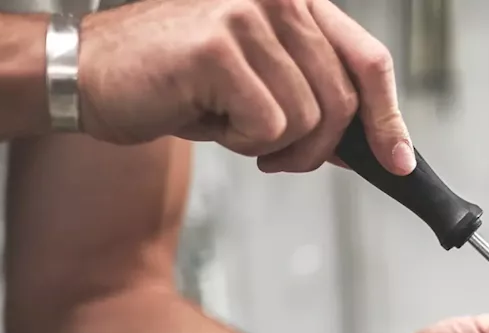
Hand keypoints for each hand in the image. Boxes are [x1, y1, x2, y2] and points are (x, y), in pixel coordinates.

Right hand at [77, 0, 410, 174]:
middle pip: (342, 102)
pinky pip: (269, 127)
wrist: (90, 75)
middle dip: (316, 149)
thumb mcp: (262, 85)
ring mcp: (247, 15)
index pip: (368, 59)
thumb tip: (376, 144)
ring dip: (272, 145)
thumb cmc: (177, 82)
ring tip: (227, 122)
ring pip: (308, 119)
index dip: (388, 118)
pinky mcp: (219, 49)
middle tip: (275, 156)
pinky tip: (207, 118)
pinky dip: (241, 143)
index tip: (398, 161)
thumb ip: (317, 101)